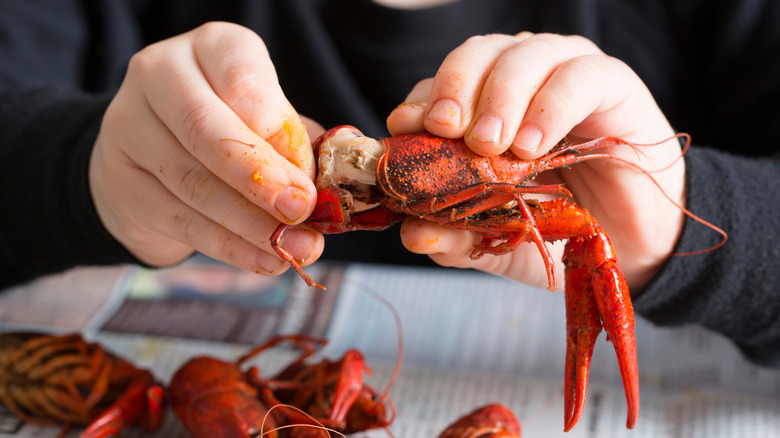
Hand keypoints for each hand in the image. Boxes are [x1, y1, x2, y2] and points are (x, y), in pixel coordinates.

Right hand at [89, 22, 323, 275]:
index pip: (243, 80)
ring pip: (193, 183)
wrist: (150, 152)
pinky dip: (230, 247)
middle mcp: (160, 75)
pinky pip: (180, 220)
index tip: (309, 177)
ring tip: (296, 249)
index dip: (279, 132)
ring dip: (251, 225)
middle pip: (208, 131)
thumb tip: (334, 187)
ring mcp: (129, 127)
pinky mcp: (120, 181)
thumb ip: (296, 143)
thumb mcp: (266, 118)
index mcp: (210, 48)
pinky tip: (265, 260)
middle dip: (261, 179)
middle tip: (300, 212)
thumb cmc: (229, 127)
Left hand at [387, 33, 684, 291]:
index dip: (420, 102)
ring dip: (500, 97)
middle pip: (476, 55)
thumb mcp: (498, 240)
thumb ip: (457, 236)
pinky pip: (578, 76)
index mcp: (484, 107)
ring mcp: (565, 74)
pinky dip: (550, 106)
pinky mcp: (612, 83)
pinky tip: (533, 145)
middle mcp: (521, 80)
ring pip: (522, 54)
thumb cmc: (561, 229)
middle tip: (450, 132)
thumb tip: (411, 234)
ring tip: (494, 146)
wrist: (632, 243)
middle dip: (455, 89)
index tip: (405, 130)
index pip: (441, 87)